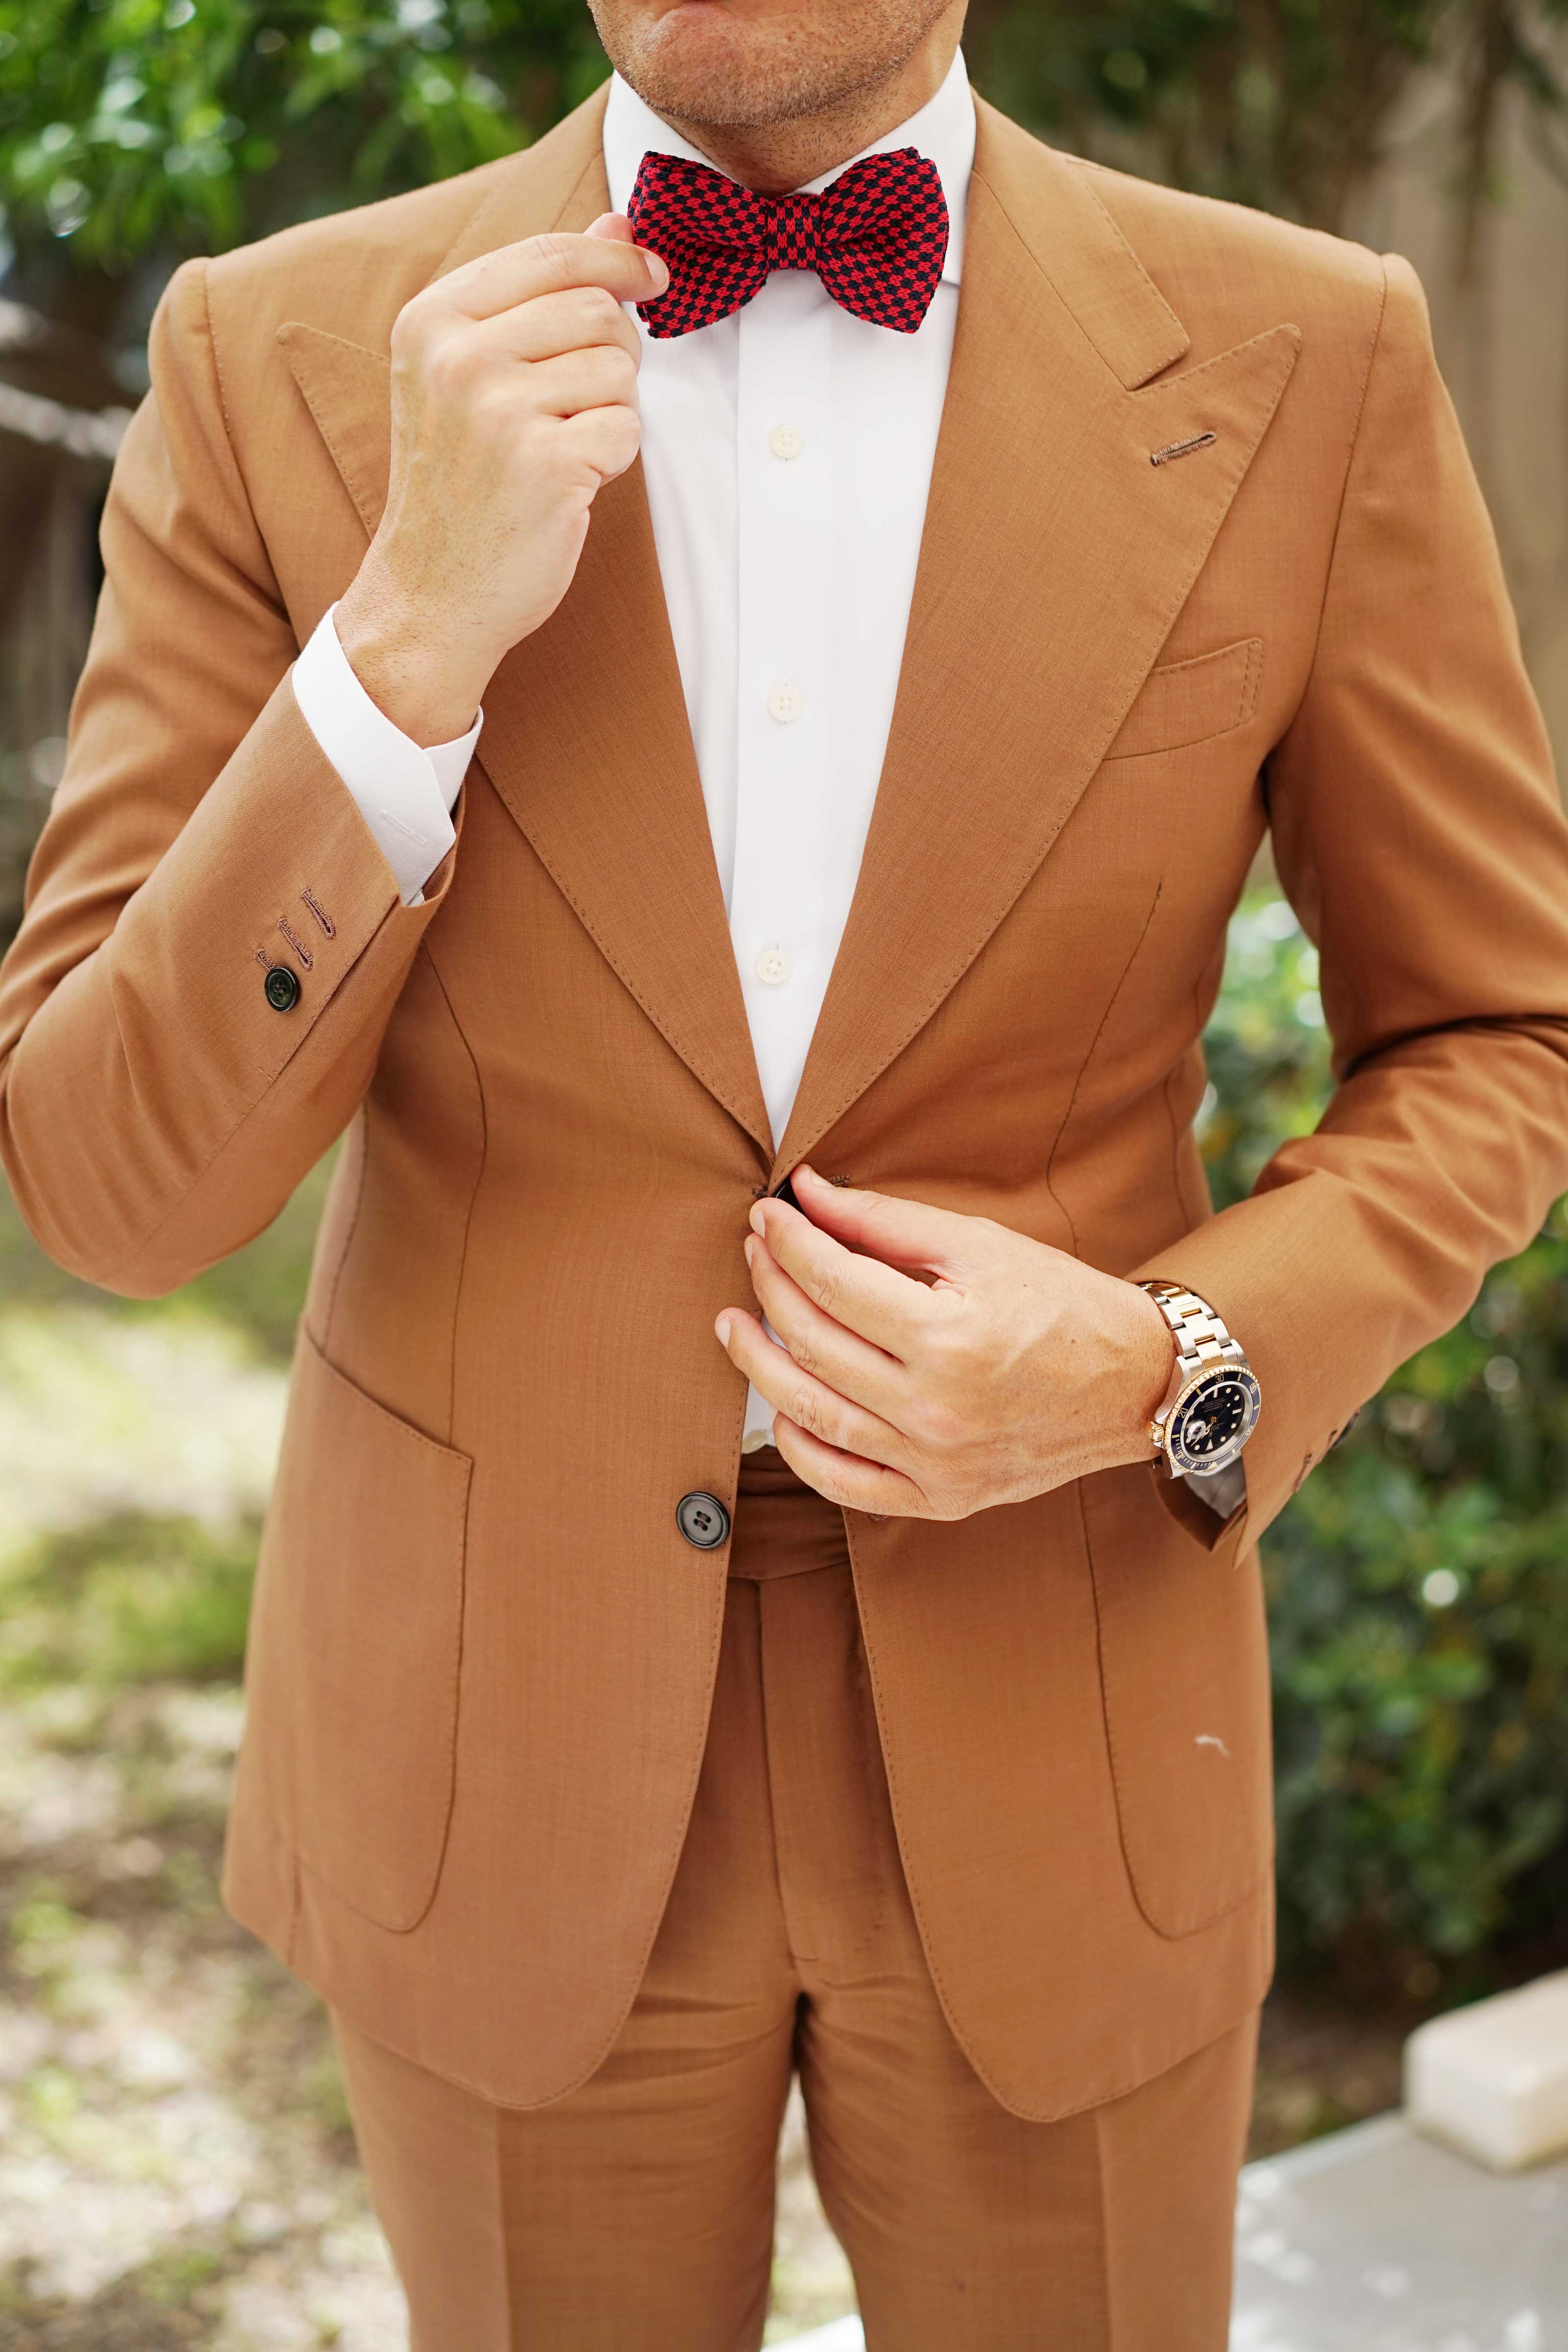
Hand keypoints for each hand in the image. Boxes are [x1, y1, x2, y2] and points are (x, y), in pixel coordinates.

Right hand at [334, 216, 667, 743]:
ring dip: (611, 411)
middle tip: (578, 404)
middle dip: (613, 353)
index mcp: (432, 320)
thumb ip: (542, 293)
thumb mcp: (474, 373)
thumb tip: (619, 224)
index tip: (651, 276)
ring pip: (619, 370)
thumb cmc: (460, 481)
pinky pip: (625, 431)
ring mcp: (500, 412)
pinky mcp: (546, 465)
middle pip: (596, 310)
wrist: (431, 592)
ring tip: (561, 448)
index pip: (550, 254)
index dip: (615, 260)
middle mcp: (458, 357)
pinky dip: (612, 459)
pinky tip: (568, 483)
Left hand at [714, 1165, 1173, 1518]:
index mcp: (950, 1338)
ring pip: (813, 1413)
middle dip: (770, 1286)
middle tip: (755, 1251)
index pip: (834, 1281)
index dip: (789, 1241)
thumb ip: (887, 1222)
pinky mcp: (940, 1499)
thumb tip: (808, 1194)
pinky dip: (801, 1446)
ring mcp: (936, 1463)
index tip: (768, 1214)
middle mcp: (937, 1408)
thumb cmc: (1064, 1306)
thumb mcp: (982, 1246)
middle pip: (814, 1342)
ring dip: (759, 1363)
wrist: (1135, 1386)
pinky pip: (845, 1482)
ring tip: (734, 1324)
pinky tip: (779, 1409)